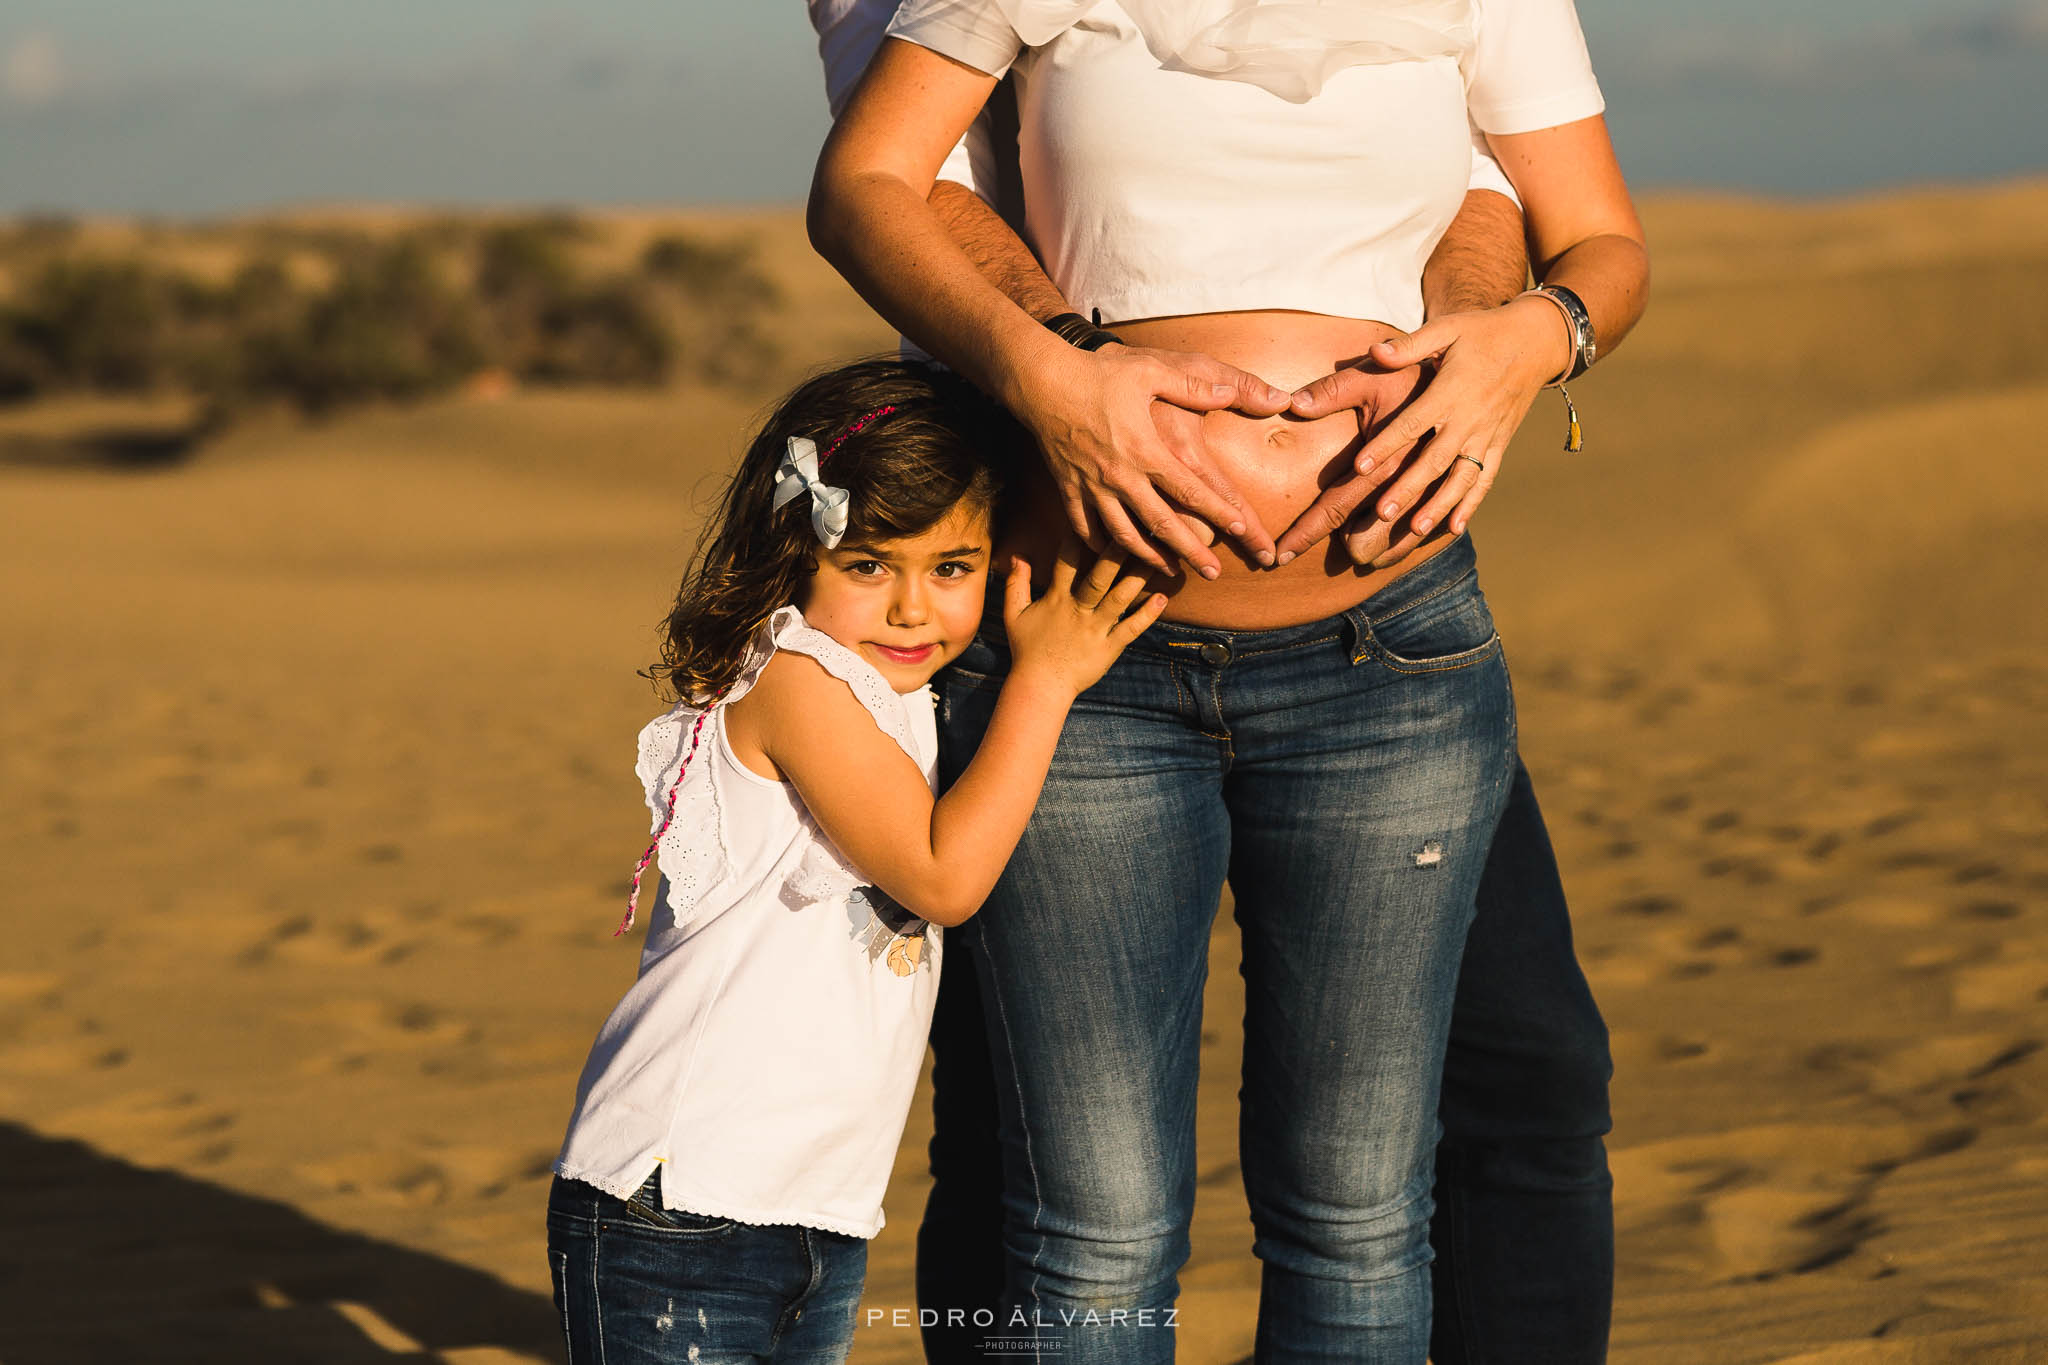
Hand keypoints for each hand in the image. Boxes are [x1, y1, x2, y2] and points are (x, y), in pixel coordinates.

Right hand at [1000, 543, 1166, 697]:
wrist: (1040, 686)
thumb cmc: (1027, 649)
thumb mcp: (1013, 614)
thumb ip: (1015, 583)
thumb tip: (1017, 556)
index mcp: (1056, 599)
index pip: (1066, 563)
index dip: (1077, 539)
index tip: (1091, 518)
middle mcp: (1078, 610)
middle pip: (1098, 577)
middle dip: (1115, 554)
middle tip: (1134, 530)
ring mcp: (1095, 629)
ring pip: (1119, 599)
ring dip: (1137, 578)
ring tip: (1157, 558)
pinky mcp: (1109, 648)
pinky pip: (1130, 628)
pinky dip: (1147, 614)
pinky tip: (1162, 598)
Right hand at [1011, 343, 1289, 578]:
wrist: (1042, 382)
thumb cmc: (1098, 374)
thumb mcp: (1150, 371)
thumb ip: (1193, 387)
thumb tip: (1232, 392)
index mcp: (1145, 450)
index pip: (1190, 489)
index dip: (1218, 511)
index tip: (1241, 529)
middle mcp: (1121, 476)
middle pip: (1162, 524)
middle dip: (1190, 551)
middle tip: (1213, 572)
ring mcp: (1093, 487)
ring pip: (1123, 535)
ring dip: (1149, 558)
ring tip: (1170, 572)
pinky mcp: (1069, 488)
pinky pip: (1085, 527)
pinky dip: (1100, 545)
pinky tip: (1114, 553)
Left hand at [1276, 296, 1573, 563]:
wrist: (1536, 341)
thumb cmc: (1482, 332)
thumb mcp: (1447, 329)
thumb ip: (1410, 346)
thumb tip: (1375, 352)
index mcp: (1451, 391)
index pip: (1413, 424)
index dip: (1386, 445)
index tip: (1361, 466)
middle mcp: (1470, 418)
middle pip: (1435, 460)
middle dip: (1409, 487)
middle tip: (1382, 512)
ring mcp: (1487, 435)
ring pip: (1461, 477)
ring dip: (1439, 505)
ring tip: (1417, 529)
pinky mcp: (1500, 444)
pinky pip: (1485, 478)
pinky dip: (1471, 504)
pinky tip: (1454, 528)